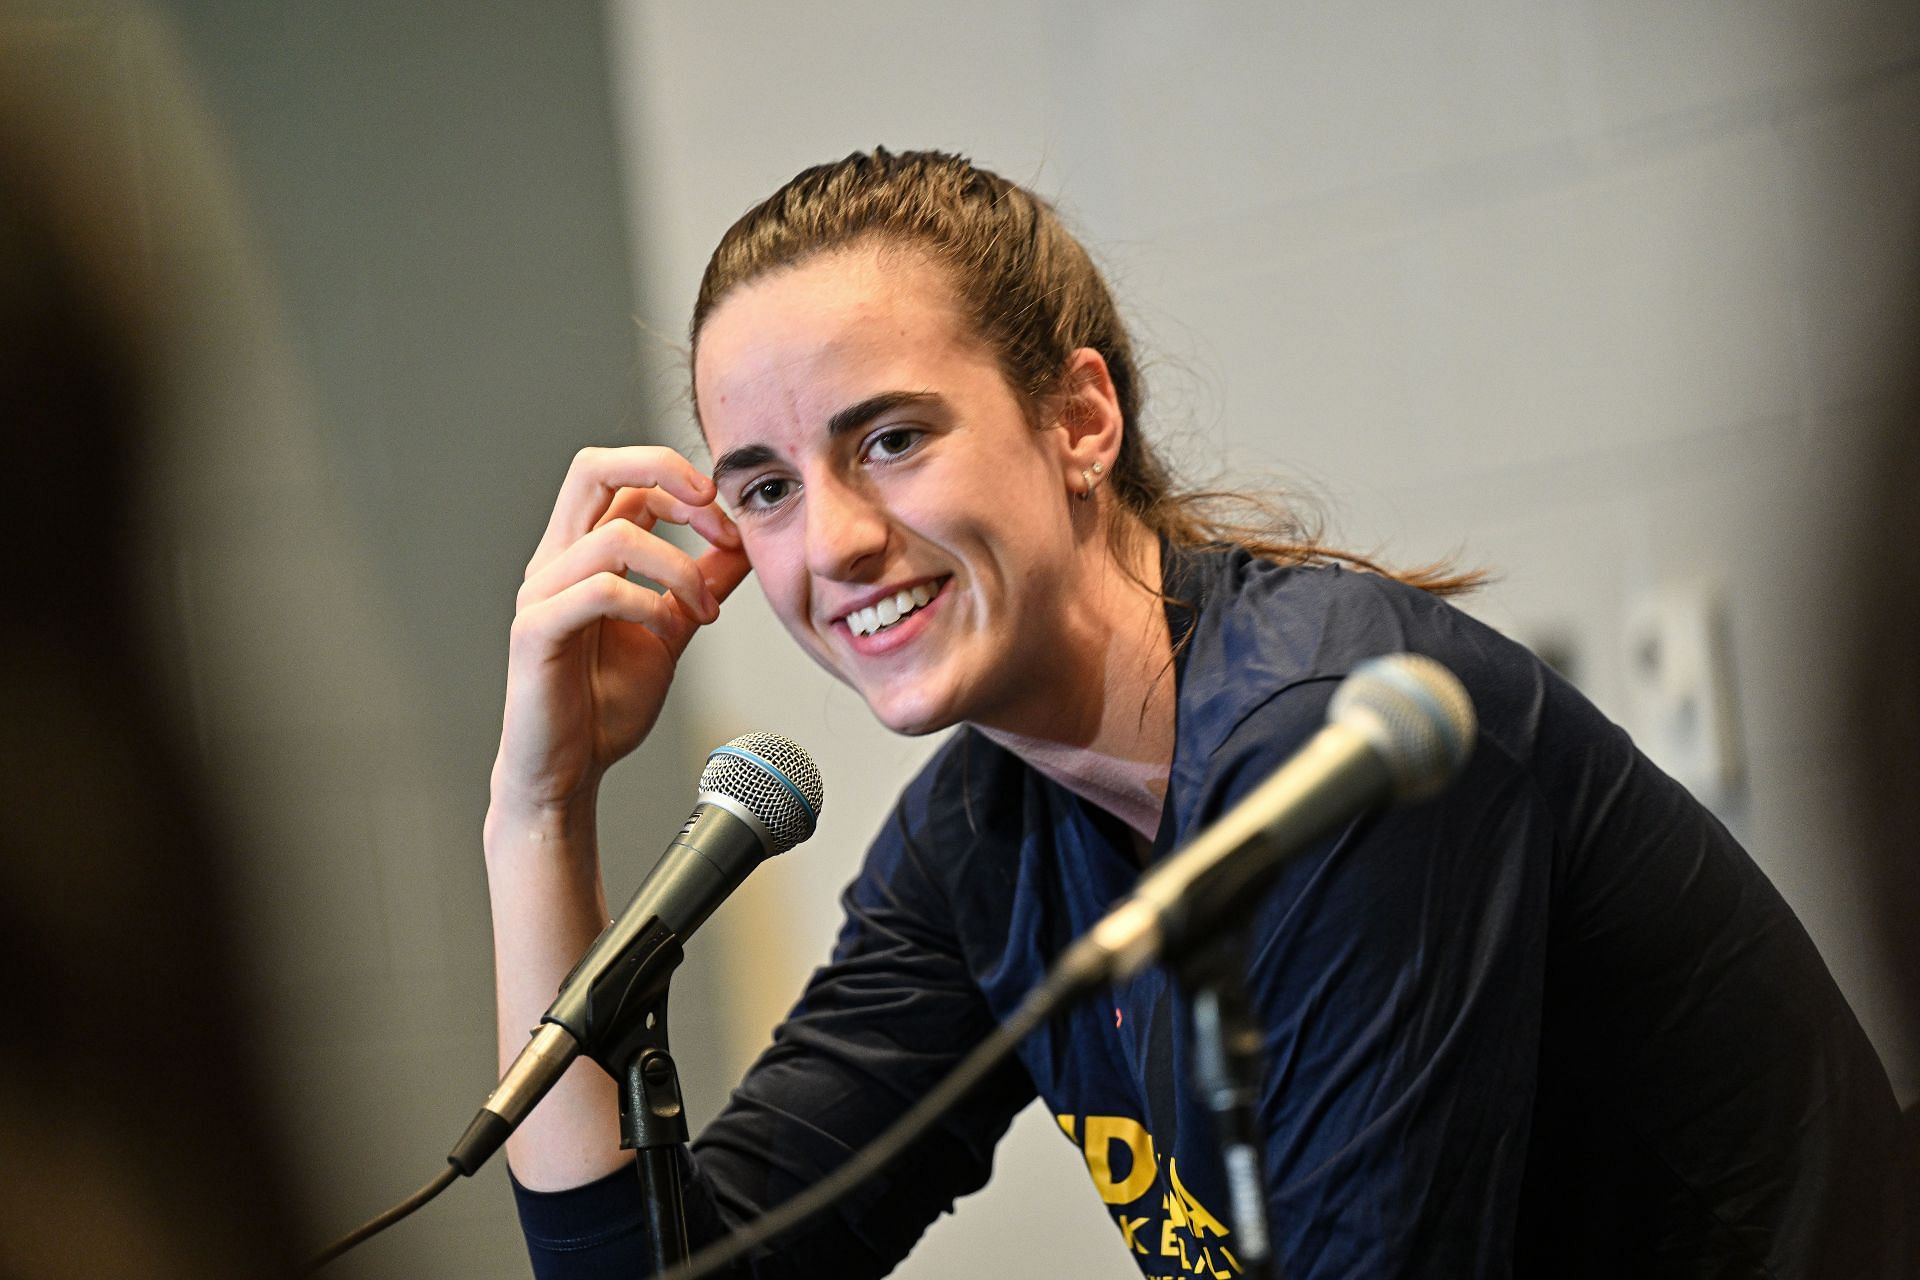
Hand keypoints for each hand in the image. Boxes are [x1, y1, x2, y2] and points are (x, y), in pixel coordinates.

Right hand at [491, 446, 749, 819]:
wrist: (569, 770)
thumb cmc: (606, 703)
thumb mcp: (671, 632)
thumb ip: (700, 586)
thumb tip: (742, 547)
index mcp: (583, 552)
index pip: (624, 478)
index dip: (681, 486)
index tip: (727, 529)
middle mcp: (556, 561)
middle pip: (594, 468)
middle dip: (662, 469)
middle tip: (713, 508)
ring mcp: (542, 593)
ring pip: (614, 536)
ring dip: (679, 568)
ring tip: (705, 612)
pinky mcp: (536, 630)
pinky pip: (598, 590)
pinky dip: (647, 602)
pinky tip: (667, 628)